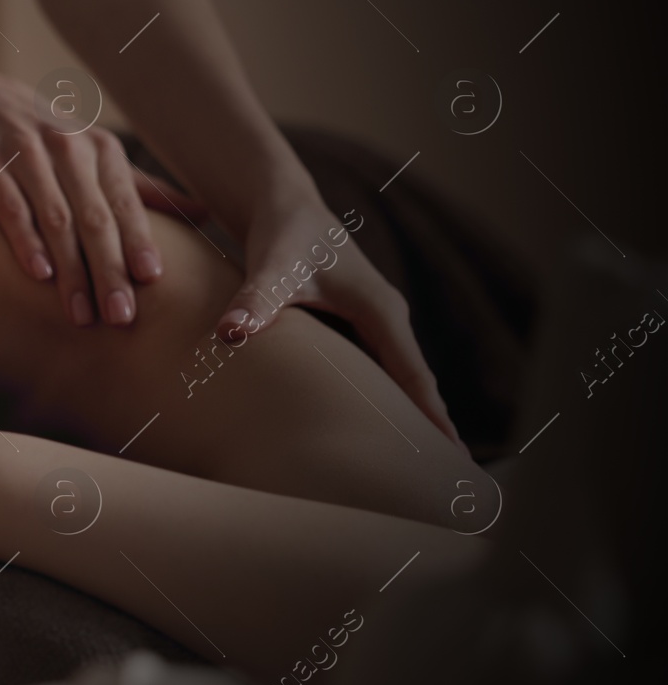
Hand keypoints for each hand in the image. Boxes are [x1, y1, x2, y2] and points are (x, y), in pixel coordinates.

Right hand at [0, 54, 204, 326]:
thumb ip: (141, 187)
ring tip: (82, 315)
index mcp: (99, 148)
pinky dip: (26, 241)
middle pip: (95, 217)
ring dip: (72, 271)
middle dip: (110, 269)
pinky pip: (11, 207)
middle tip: (122, 317)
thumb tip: (203, 213)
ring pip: (56, 219)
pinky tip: (40, 275)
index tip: (153, 281)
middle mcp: (67, 146)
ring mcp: (25, 152)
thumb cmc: (37, 135)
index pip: (125, 202)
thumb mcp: (91, 151)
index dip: (139, 241)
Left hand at [216, 196, 464, 449]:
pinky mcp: (354, 322)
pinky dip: (386, 398)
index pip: (412, 374)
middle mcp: (386, 316)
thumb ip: (253, 302)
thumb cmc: (281, 235)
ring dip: (412, 415)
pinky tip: (383, 428)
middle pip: (416, 381)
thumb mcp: (271, 269)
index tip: (454, 455)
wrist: (279, 204)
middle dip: (433, 426)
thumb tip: (230, 335)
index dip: (430, 415)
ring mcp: (373, 320)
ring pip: (399, 376)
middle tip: (455, 480)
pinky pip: (378, 369)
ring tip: (425, 466)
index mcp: (380, 310)